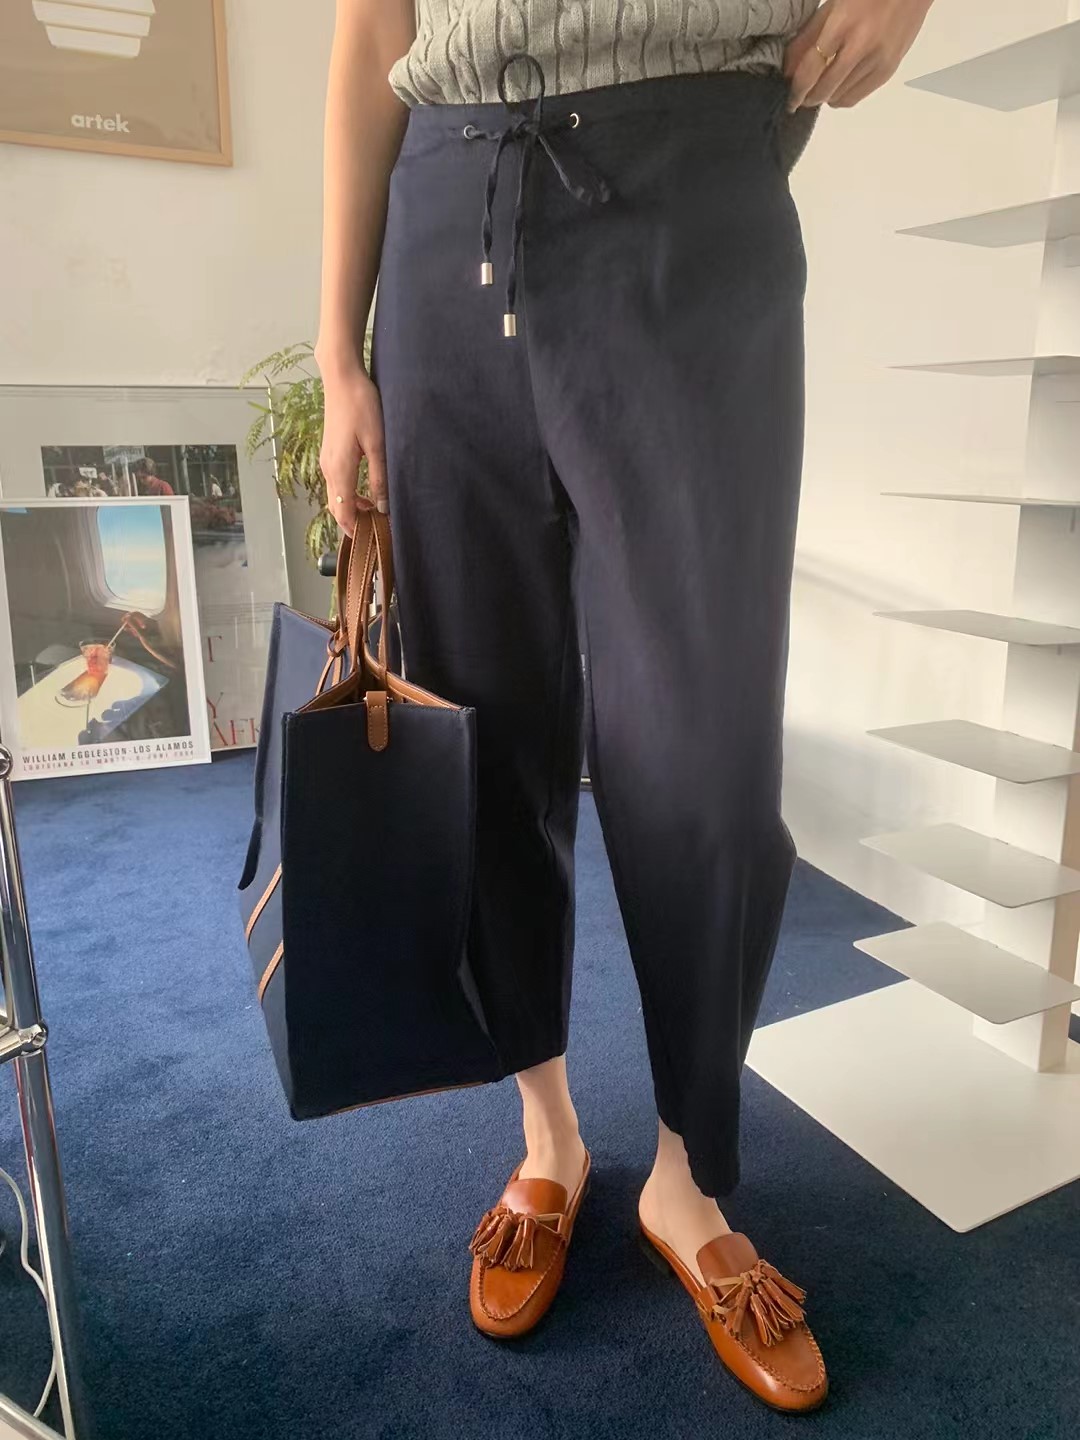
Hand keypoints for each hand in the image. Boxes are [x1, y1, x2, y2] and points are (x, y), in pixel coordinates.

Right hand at [317, 354, 387, 537]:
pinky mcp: (330, 452)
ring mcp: (327, 460)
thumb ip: (380, 477)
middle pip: (336, 508)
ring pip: (336, 496)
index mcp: (339, 470)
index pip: (343, 512)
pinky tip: (367, 492)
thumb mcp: (378, 444)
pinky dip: (349, 494)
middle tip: (376, 532)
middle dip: (353, 523)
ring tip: (376, 514)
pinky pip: (337, 483)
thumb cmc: (361, 405)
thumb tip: (383, 506)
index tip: (373, 541)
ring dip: (352, 508)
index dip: (356, 530)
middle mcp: (328, 468)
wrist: (342, 378)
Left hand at [784, 0, 934, 111]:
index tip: (789, 99)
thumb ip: (808, 37)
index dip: (797, 90)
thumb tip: (789, 71)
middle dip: (808, 97)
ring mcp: (878, 61)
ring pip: (839, 98)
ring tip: (821, 84)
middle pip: (825, 89)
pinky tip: (839, 85)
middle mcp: (862, 46)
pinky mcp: (888, 70)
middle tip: (801, 95)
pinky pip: (856, 97)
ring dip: (825, 96)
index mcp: (843, 24)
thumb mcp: (833, 6)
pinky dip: (842, 96)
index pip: (812, 70)